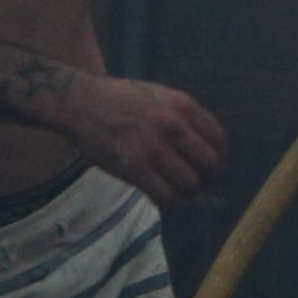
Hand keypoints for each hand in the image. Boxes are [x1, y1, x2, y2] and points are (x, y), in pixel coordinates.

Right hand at [60, 72, 229, 205]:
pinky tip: (159, 197)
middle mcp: (174, 125)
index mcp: (183, 105)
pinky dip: (167, 202)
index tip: (206, 167)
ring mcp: (154, 148)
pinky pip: (166, 197)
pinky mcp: (134, 168)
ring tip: (175, 191)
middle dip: (204, 178)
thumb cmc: (117, 99)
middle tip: (191, 183)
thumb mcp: (158, 95)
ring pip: (190, 185)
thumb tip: (204, 145)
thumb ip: (182, 115)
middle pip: (210, 165)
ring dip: (186, 194)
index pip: (219, 140)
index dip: (217, 159)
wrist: (78, 102)